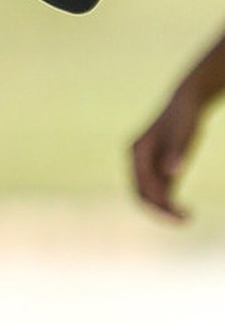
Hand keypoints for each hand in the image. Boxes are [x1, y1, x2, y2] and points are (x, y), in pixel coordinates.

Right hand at [130, 89, 202, 219]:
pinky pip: (158, 190)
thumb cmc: (184, 117)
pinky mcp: (157, 165)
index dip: (158, 204)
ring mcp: (146, 163)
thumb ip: (175, 153)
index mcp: (137, 151)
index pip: (142, 185)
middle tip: (184, 220)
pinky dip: (169, 201)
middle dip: (159, 211)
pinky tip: (186, 209)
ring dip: (164, 209)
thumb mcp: (182, 134)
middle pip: (141, 193)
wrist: (187, 102)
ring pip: (148, 194)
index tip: (178, 216)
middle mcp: (137, 159)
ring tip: (187, 217)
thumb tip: (170, 173)